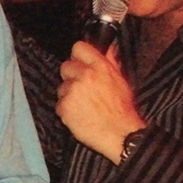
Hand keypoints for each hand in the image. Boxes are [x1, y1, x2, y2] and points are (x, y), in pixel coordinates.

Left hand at [57, 41, 145, 162]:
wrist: (120, 135)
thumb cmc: (123, 110)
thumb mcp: (121, 81)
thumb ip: (111, 61)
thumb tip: (108, 47)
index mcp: (100, 67)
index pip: (78, 48)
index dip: (78, 56)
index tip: (80, 63)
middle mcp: (85, 75)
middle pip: (65, 67)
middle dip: (72, 77)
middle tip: (82, 89)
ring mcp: (73, 91)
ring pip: (62, 87)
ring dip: (69, 95)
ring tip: (84, 106)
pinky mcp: (65, 107)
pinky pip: (59, 104)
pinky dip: (67, 111)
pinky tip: (80, 115)